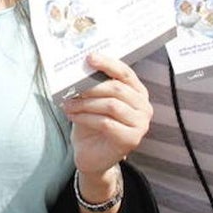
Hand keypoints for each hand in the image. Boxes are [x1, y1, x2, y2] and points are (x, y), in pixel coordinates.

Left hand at [62, 53, 151, 176]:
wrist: (91, 154)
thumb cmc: (93, 123)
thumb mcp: (93, 100)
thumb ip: (93, 84)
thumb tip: (79, 67)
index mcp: (137, 92)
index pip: (125, 72)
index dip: (108, 64)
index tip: (89, 58)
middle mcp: (143, 106)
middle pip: (117, 89)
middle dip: (91, 87)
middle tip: (71, 88)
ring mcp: (140, 124)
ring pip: (111, 105)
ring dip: (86, 103)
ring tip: (68, 104)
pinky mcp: (131, 139)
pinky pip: (106, 123)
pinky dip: (86, 117)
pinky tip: (73, 116)